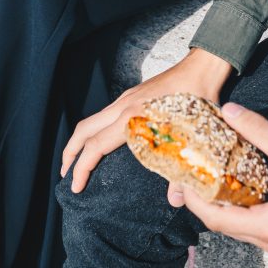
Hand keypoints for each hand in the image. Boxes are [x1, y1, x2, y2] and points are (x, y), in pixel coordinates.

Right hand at [61, 49, 232, 191]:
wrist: (202, 67)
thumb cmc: (199, 99)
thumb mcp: (194, 137)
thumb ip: (183, 169)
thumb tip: (175, 200)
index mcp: (134, 117)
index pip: (96, 145)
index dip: (82, 168)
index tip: (75, 187)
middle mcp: (124, 106)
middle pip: (84, 129)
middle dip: (70, 153)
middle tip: (64, 176)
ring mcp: (126, 98)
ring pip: (92, 120)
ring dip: (79, 140)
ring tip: (76, 161)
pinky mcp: (132, 94)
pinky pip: (103, 115)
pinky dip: (93, 130)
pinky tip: (100, 142)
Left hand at [167, 103, 267, 252]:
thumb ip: (258, 129)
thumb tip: (228, 111)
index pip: (216, 218)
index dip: (194, 197)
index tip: (180, 176)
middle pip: (221, 223)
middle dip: (201, 199)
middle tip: (186, 174)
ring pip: (234, 224)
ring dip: (217, 202)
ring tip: (202, 175)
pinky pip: (248, 221)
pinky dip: (235, 204)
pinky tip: (229, 182)